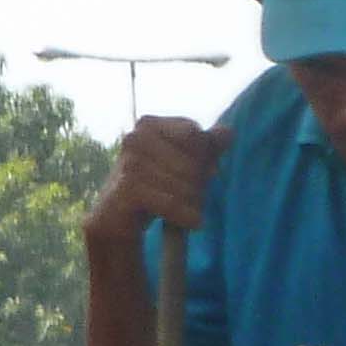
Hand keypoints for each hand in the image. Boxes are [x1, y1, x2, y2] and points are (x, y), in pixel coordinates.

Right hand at [86, 117, 233, 247]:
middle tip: (194, 198)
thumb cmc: (155, 186)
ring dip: (194, 204)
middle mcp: (136, 138)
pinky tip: (191, 221)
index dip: (205, 159)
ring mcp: (129, 162)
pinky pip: (172, 203)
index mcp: (150, 124)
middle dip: (200, 186)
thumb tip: (229, 131)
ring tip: (189, 210)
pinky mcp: (127, 188)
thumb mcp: (182, 163)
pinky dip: (186, 216)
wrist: (117, 216)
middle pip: (193, 163)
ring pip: (185, 186)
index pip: (196, 136)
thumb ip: (206, 147)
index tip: (200, 172)